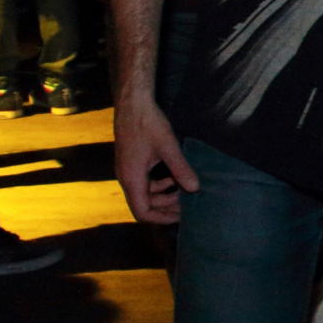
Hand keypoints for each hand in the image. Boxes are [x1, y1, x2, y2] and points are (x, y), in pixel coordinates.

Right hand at [114, 95, 198, 223]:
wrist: (132, 104)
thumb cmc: (148, 124)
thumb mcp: (168, 146)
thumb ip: (180, 168)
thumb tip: (195, 188)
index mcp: (132, 179)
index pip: (142, 212)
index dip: (160, 218)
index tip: (181, 216)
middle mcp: (126, 178)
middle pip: (144, 205)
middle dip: (165, 207)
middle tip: (188, 204)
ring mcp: (128, 171)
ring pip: (145, 194)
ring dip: (163, 195)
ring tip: (184, 188)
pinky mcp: (132, 163)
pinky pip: (145, 182)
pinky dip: (159, 184)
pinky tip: (174, 176)